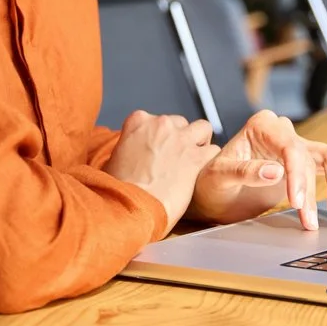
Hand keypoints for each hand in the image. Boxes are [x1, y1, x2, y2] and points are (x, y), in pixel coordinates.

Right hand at [103, 111, 220, 225]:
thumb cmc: (120, 188)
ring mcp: (181, 139)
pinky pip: (213, 151)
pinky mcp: (196, 157)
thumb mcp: (113, 159)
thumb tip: (133, 154)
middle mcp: (161, 125)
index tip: (157, 149)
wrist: (132, 206)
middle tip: (174, 158)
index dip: (159, 136)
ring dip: (199, 142)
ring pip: (203, 129)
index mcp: (138, 122)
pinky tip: (199, 172)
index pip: (156, 119)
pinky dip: (208, 161)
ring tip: (192, 159)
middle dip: (179, 139)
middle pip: (180, 123)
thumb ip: (129, 148)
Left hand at [188, 110, 326, 229]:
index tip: (297, 202)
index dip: (298, 176)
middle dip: (317, 188)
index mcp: (261, 126)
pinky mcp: (304, 162)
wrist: (213, 193)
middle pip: (312, 154)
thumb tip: (276, 171)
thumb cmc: (211, 182)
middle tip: (311, 218)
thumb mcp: (220, 177)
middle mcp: (281, 130)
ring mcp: (295, 145)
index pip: (290, 148)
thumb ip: (246, 171)